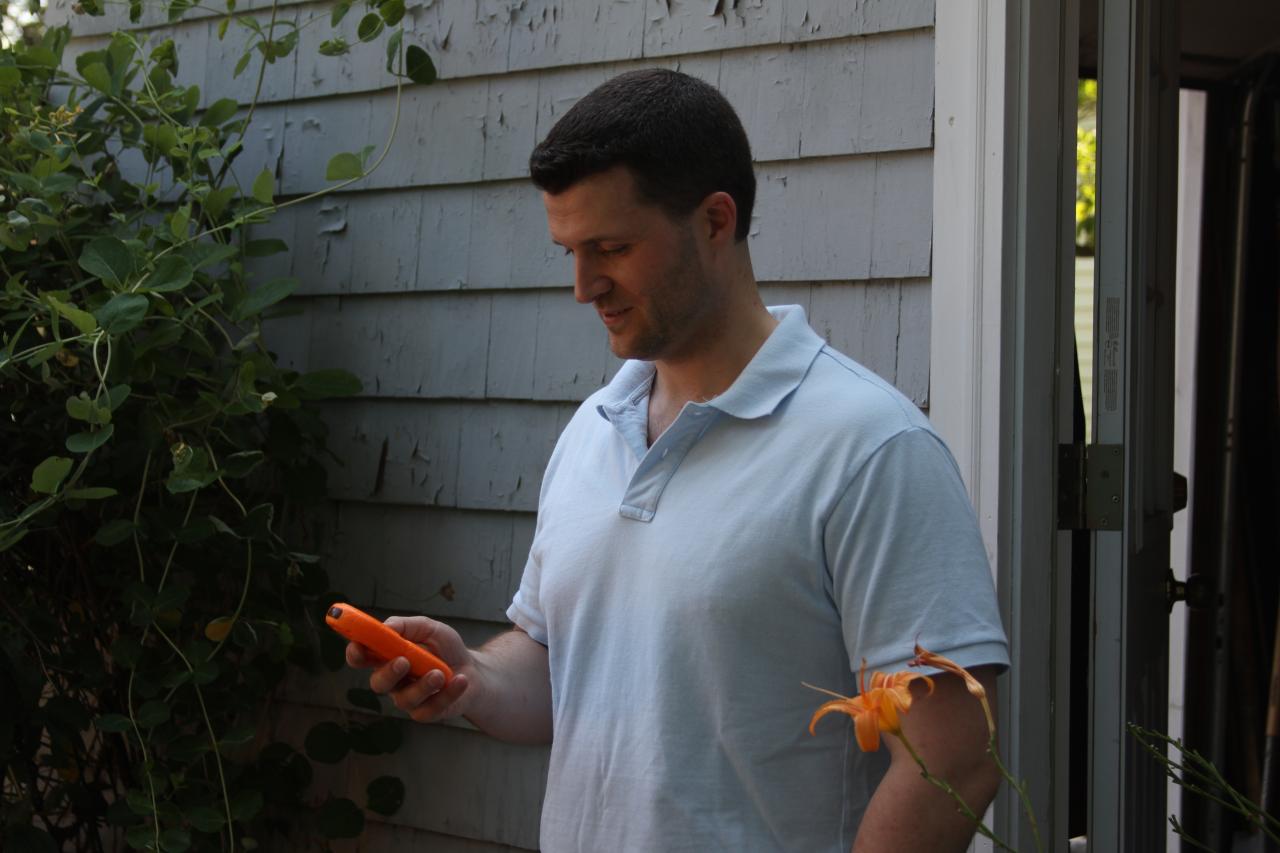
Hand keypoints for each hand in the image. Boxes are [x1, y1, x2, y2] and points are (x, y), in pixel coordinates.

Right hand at [344, 615, 474, 723]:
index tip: (358, 646)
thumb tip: (386, 627)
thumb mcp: (429, 628)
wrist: (474, 671)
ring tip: (440, 673)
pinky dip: (448, 693)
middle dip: (388, 673)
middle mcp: (393, 681)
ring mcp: (409, 699)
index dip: (355, 654)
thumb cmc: (446, 649)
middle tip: (404, 661)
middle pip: (378, 683)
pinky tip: (460, 680)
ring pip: (404, 699)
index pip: (361, 658)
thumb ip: (407, 626)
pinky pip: (430, 709)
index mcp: (387, 657)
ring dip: (422, 685)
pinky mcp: (427, 713)